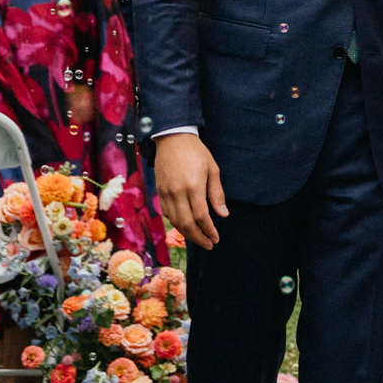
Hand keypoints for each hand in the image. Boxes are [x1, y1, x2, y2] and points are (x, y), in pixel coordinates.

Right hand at [154, 132, 226, 249]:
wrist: (172, 138)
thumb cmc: (196, 152)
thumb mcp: (212, 169)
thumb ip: (216, 194)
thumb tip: (222, 215)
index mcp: (193, 186)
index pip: (201, 216)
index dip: (209, 230)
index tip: (216, 239)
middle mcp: (177, 192)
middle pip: (186, 224)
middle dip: (198, 238)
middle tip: (208, 245)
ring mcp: (166, 192)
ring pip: (175, 221)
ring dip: (187, 233)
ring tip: (199, 238)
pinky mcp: (159, 191)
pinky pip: (167, 213)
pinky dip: (176, 222)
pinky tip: (185, 224)